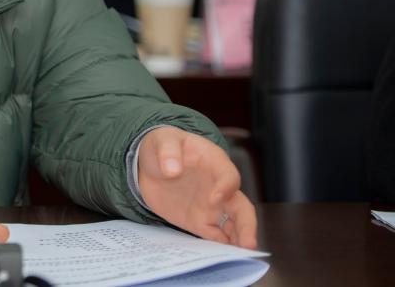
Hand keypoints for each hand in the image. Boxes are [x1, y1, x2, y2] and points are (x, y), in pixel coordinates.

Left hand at [138, 126, 256, 248]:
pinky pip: (213, 236)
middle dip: (247, 225)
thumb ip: (168, 152)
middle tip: (248, 242)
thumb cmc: (164, 146)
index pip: (229, 176)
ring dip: (238, 240)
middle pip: (242, 208)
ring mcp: (210, 206)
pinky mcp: (198, 221)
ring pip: (233, 226)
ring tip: (239, 256)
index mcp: (214, 163)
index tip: (214, 199)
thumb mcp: (163, 141)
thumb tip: (171, 169)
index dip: (225, 188)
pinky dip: (217, 246)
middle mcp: (219, 187)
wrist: (150, 162)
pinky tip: (218, 257)